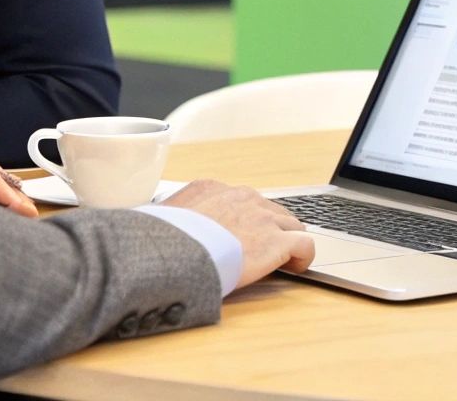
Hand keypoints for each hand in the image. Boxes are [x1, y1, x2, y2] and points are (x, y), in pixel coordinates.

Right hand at [161, 179, 314, 289]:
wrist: (178, 251)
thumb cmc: (163, 238)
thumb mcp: (158, 217)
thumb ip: (165, 215)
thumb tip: (152, 221)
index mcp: (210, 188)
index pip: (238, 198)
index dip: (244, 218)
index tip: (239, 233)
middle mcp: (240, 196)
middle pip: (268, 208)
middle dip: (270, 227)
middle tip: (264, 248)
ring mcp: (262, 217)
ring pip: (290, 224)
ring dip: (287, 241)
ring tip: (283, 259)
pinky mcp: (276, 241)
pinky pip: (304, 245)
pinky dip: (303, 256)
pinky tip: (296, 267)